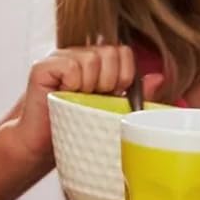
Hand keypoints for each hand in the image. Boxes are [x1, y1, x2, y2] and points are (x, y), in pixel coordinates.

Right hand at [8, 45, 161, 162]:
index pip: (123, 52)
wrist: (41, 147)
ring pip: (91, 59)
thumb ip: (135, 94)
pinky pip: (70, 67)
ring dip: (89, 86)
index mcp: (97, 63)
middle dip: (109, 81)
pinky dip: (72, 85)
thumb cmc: (76, 129)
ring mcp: (60, 59)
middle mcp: (79, 55)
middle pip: (110, 52)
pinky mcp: (43, 67)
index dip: (124, 75)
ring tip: (78, 100)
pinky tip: (64, 96)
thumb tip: (159, 78)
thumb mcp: (112, 111)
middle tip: (94, 99)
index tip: (114, 95)